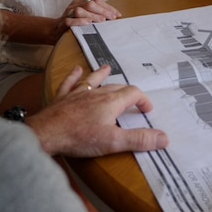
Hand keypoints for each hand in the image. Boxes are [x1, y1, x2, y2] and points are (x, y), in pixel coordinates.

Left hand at [26, 65, 168, 156]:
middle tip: (132, 100)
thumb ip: (139, 139)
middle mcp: (96, 93)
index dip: (143, 100)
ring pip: (94, 80)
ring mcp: (78, 94)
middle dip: (127, 91)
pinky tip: (76, 70)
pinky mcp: (62, 98)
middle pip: (116, 87)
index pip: (133, 93)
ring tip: (108, 69)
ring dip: (102, 75)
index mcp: (111, 102)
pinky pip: (70, 82)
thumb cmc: (80, 138)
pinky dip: (74, 76)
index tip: (147, 110)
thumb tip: (164, 137)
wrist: (46, 133)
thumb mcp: (114, 142)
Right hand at [55, 0, 121, 36]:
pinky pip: (70, 21)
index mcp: (81, 1)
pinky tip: (87, 23)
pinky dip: (79, 22)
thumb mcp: (85, 16)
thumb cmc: (74, 23)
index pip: (96, 0)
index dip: (108, 7)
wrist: (55, 30)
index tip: (117, 15)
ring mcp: (67, 13)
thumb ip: (96, 14)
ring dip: (92, 15)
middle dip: (103, 11)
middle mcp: (74, 5)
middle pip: (89, 4)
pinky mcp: (62, 22)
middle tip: (112, 18)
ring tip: (102, 21)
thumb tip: (114, 16)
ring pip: (80, 11)